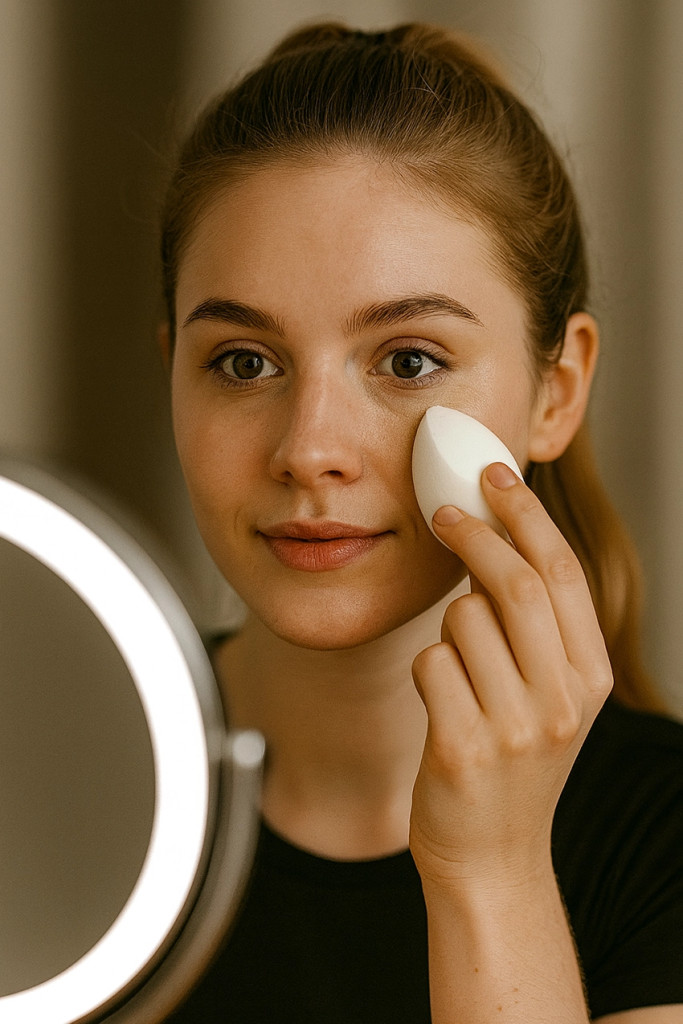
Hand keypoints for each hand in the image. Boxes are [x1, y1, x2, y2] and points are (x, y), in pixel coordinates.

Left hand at [409, 462, 612, 892]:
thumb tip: (499, 539)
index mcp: (590, 677)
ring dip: (448, 625)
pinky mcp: (461, 748)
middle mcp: (562, 700)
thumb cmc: (512, 763)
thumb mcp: (550, 697)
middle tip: (446, 514)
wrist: (492, 856)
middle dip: (476, 535)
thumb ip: (538, 629)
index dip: (526, 515)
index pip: (562, 573)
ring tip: (460, 667)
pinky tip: (442, 699)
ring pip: (463, 620)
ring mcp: (514, 727)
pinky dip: (427, 665)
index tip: (497, 476)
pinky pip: (429, 663)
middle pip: (515, 584)